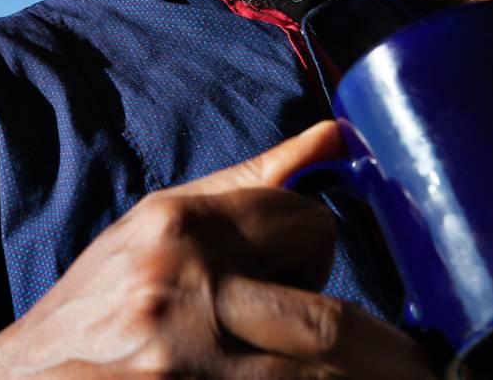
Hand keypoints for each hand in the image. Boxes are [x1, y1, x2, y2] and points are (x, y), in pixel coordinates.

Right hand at [0, 121, 433, 378]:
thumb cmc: (98, 305)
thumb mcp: (157, 227)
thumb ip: (251, 186)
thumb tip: (338, 137)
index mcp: (177, 228)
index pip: (308, 227)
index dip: (324, 253)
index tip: (312, 271)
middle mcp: (181, 295)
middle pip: (331, 325)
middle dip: (374, 351)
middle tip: (395, 363)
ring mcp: (185, 368)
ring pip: (322, 378)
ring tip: (372, 378)